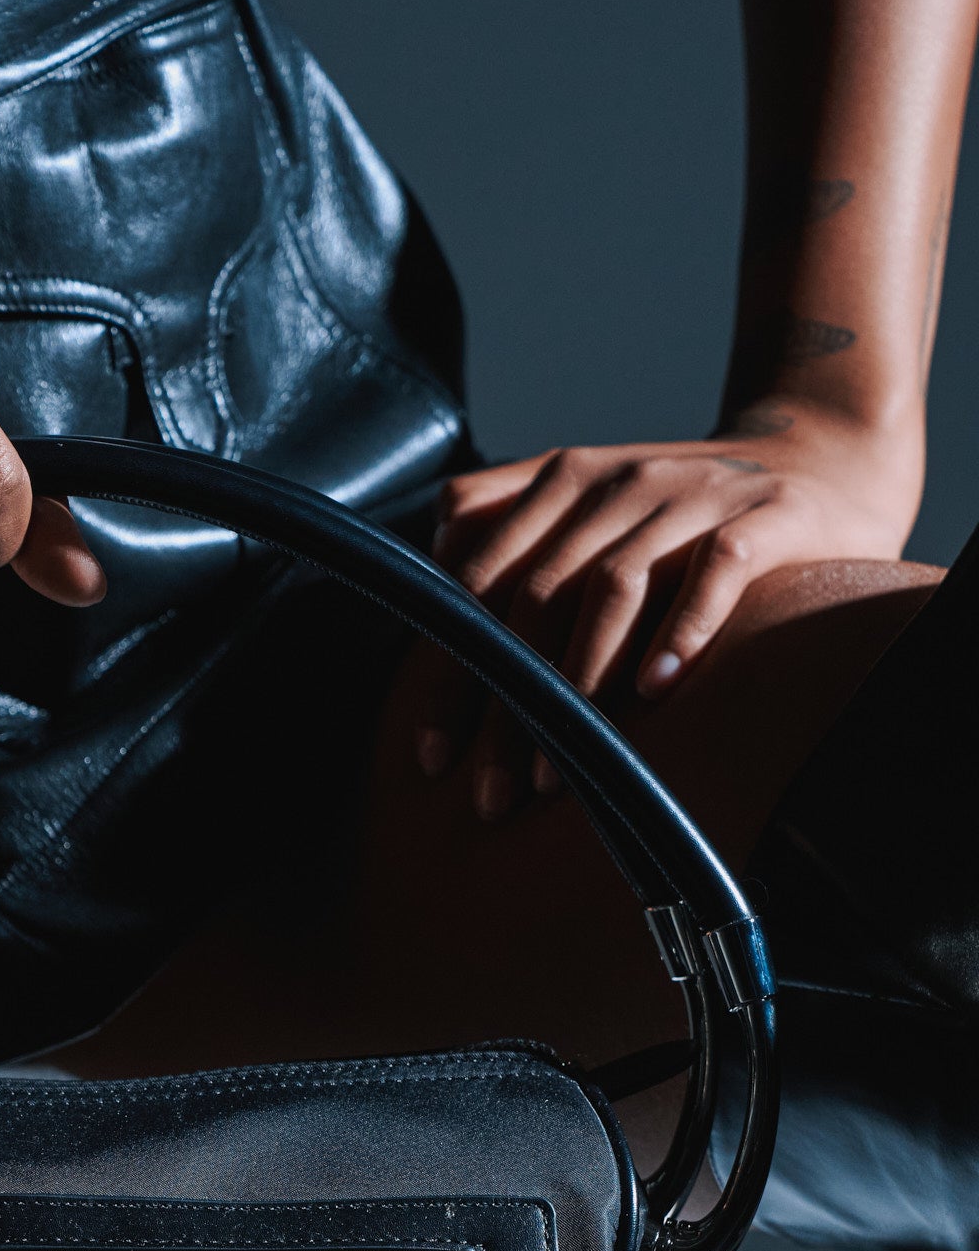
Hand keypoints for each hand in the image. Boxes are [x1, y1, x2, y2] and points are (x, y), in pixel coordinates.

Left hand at [414, 401, 919, 814]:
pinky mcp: (767, 515)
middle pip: (539, 596)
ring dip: (580, 685)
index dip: (450, 670)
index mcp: (564, 480)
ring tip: (559, 774)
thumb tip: (430, 558)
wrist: (820, 456)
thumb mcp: (592, 499)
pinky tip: (655, 690)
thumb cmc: (683, 510)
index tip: (434, 758)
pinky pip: (717, 570)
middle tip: (494, 795)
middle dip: (508, 706)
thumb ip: (509, 516)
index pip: (481, 579)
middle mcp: (620, 482)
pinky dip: (682, 628)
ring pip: (615, 585)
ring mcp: (694, 495)